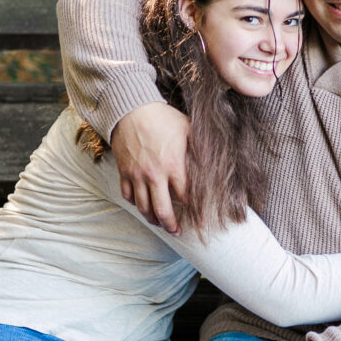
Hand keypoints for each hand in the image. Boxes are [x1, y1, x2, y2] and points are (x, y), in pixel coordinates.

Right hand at [111, 103, 189, 233]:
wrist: (132, 108)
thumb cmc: (163, 117)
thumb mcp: (188, 128)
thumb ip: (200, 146)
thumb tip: (216, 158)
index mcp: (174, 165)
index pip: (187, 197)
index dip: (195, 211)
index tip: (201, 220)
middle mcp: (155, 174)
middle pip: (163, 210)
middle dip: (171, 225)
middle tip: (177, 231)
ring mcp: (137, 175)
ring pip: (143, 207)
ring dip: (152, 219)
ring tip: (159, 223)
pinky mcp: (124, 172)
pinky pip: (127, 195)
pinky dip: (134, 203)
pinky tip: (142, 205)